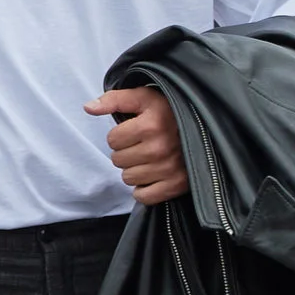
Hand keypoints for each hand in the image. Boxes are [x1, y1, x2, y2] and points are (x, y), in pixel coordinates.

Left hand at [89, 84, 184, 205]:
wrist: (206, 125)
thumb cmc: (169, 111)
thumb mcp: (143, 97)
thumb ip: (114, 99)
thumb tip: (89, 108)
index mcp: (151, 124)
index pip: (112, 140)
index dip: (120, 135)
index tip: (135, 131)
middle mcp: (160, 148)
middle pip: (118, 160)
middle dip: (126, 152)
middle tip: (142, 145)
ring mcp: (170, 168)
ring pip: (128, 178)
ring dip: (134, 170)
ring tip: (149, 158)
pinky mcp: (178, 185)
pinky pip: (144, 197)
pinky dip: (144, 189)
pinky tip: (152, 175)